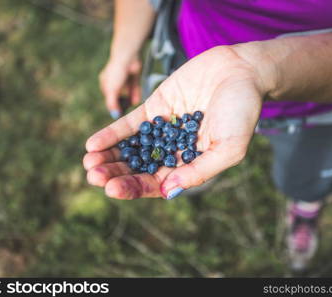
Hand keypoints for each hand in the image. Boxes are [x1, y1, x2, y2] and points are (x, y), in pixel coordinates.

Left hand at [85, 46, 265, 199]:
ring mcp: (162, 129)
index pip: (158, 183)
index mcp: (190, 164)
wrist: (242, 70)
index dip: (135, 188)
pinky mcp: (155, 107)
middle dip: (116, 174)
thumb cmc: (243, 111)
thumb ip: (200, 170)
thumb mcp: (229, 147)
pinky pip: (130, 124)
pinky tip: (93, 143)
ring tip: (89, 163)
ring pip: (131, 148)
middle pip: (139, 168)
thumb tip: (168, 190)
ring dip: (109, 157)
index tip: (113, 189)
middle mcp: (173, 150)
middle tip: (94, 177)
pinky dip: (112, 134)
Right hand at [99, 55, 141, 118]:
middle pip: (119, 96)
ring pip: (127, 93)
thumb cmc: (116, 73)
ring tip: (131, 106)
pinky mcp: (133, 78)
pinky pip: (134, 89)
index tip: (118, 115)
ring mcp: (124, 79)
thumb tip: (114, 114)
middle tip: (126, 113)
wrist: (129, 57)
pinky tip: (136, 100)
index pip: (109, 98)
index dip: (113, 106)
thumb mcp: (112, 90)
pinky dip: (135, 94)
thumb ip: (112, 103)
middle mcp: (114, 81)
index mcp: (105, 82)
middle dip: (122, 104)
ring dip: (129, 100)